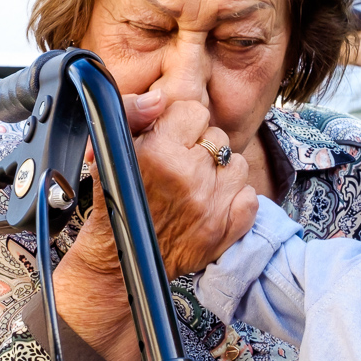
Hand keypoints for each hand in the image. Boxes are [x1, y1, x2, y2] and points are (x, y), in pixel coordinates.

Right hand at [52, 96, 256, 360]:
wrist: (118, 260)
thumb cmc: (116, 201)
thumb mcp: (111, 150)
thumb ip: (130, 111)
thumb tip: (159, 100)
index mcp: (158, 153)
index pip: (193, 111)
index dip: (181, 124)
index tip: (169, 141)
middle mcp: (188, 178)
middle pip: (217, 137)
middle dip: (199, 148)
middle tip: (179, 168)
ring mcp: (210, 206)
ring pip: (237, 164)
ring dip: (219, 173)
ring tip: (195, 186)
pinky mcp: (225, 231)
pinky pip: (249, 196)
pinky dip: (235, 199)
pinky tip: (211, 204)